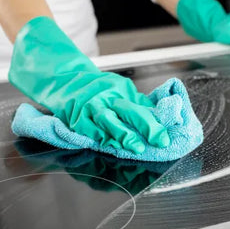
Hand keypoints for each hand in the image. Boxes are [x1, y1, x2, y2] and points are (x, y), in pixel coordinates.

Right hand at [9, 17, 169, 153]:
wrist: (64, 81)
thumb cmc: (96, 89)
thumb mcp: (120, 91)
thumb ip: (138, 105)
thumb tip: (161, 118)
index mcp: (121, 91)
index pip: (142, 107)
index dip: (155, 122)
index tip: (165, 137)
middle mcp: (107, 97)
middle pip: (128, 111)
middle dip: (146, 126)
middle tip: (158, 140)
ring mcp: (90, 107)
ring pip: (108, 121)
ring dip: (123, 135)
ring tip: (135, 147)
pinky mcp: (76, 118)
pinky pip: (89, 130)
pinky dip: (100, 138)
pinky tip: (111, 146)